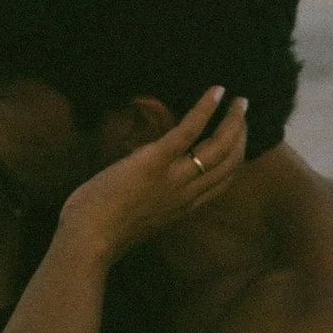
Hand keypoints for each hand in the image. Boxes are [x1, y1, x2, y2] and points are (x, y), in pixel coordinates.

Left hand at [57, 90, 246, 265]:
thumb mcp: (136, 215)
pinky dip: (206, 108)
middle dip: (241, 135)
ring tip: (240, 100)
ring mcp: (174, 177)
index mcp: (183, 207)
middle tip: (243, 111)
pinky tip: (216, 91)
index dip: (235, 159)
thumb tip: (144, 176)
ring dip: (234, 121)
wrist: (88, 240)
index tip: (239, 139)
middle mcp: (188, 193)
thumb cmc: (100, 232)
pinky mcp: (156, 161)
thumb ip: (150, 198)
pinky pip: (189, 131)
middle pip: (229, 163)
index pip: (222, 182)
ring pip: (219, 147)